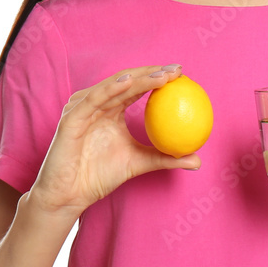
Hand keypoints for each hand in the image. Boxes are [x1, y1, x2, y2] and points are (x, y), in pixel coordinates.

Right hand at [30, 64, 199, 216]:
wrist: (69, 195)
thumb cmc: (99, 177)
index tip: (181, 75)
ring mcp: (83, 108)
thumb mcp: (139, 163)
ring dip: (138, 78)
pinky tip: (130, 83)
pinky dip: (111, 89)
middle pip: (127, 81)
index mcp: (111, 109)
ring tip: (161, 75)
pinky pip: (94, 99)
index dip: (157, 79)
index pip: (137, 87)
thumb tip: (198, 160)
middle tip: (177, 71)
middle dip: (152, 72)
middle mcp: (97, 104)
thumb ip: (166, 158)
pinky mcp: (71, 117)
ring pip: (113, 87)